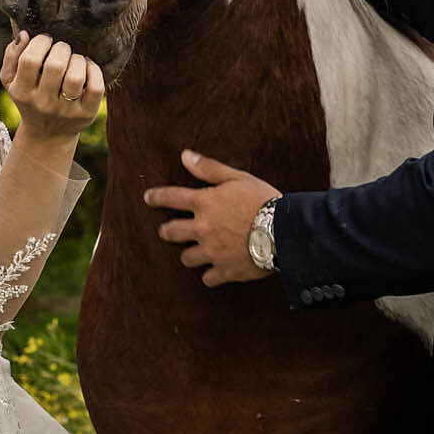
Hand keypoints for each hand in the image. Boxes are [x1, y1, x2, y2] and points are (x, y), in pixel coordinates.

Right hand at [0, 31, 103, 143]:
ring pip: (76, 76)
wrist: (46, 134)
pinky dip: (94, 71)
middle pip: (55, 65)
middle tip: (61, 50)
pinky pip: (96, 87)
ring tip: (74, 59)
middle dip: (61, 48)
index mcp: (22, 92)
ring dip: (77, 59)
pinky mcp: (86, 113)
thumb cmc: (29, 98)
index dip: (40, 43)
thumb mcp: (11, 81)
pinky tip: (87, 67)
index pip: (30, 60)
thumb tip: (24, 35)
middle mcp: (43, 103)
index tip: (46, 41)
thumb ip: (12, 56)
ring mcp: (66, 110)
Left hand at [143, 150, 280, 286]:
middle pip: (170, 233)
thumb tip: (185, 156)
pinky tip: (216, 270)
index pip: (170, 197)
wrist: (285, 231)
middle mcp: (202, 228)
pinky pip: (208, 278)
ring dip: (190, 254)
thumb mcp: (238, 178)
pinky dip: (211, 274)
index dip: (156, 197)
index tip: (148, 198)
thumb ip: (209, 168)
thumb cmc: (263, 200)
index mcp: (204, 203)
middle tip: (168, 231)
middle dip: (166, 231)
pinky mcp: (225, 271)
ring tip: (197, 251)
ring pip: (186, 258)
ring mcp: (212, 252)